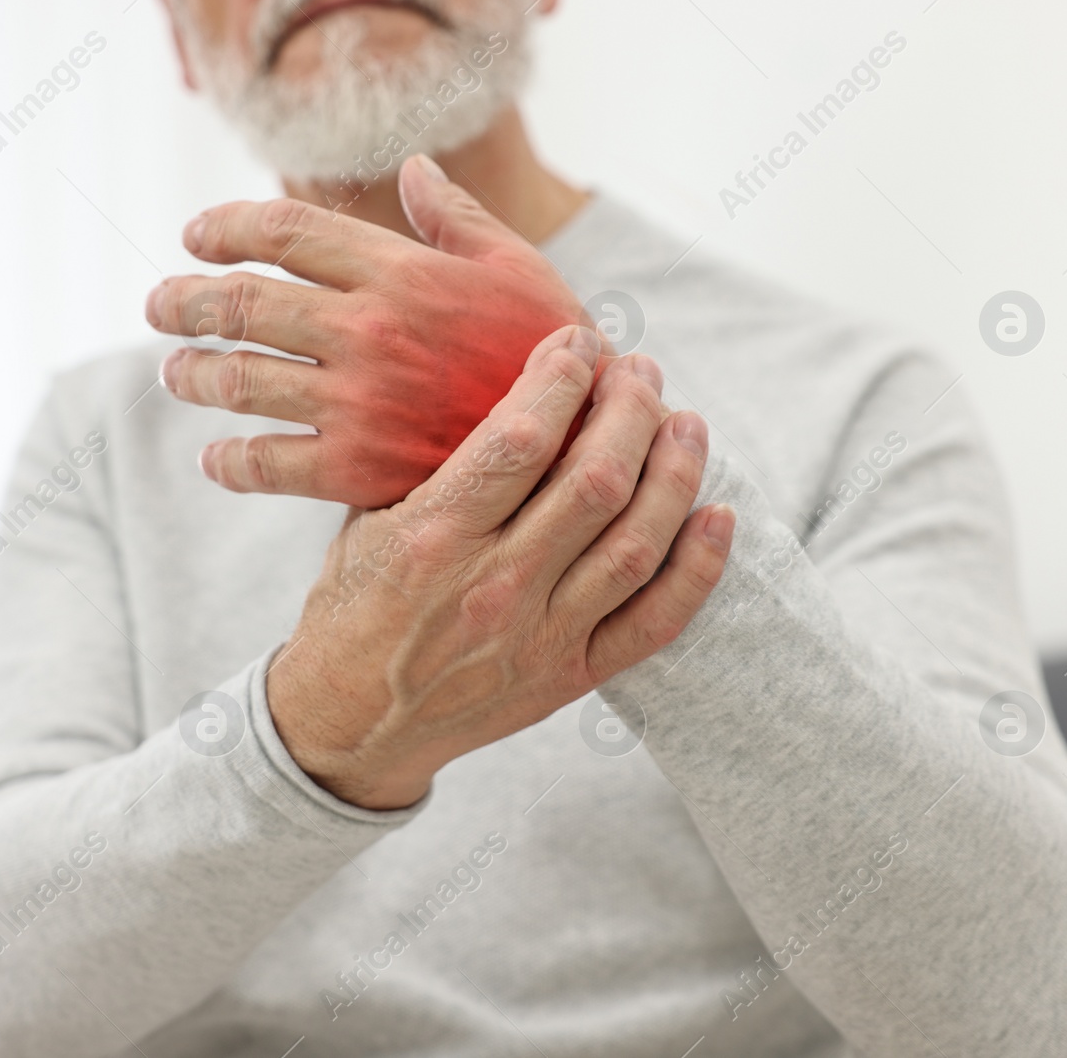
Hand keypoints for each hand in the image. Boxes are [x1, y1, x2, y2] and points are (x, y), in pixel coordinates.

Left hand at [145, 155, 598, 507]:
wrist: (590, 450)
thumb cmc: (557, 352)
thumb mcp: (518, 269)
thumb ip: (457, 218)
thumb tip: (412, 168)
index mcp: (401, 270)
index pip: (284, 230)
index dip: (227, 226)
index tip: (195, 236)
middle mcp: (369, 329)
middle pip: (243, 300)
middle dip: (185, 299)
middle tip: (159, 304)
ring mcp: (359, 400)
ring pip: (241, 378)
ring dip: (194, 372)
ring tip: (176, 372)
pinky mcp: (360, 469)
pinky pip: (268, 463)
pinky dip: (230, 463)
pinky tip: (216, 460)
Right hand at [266, 325, 734, 809]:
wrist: (349, 726)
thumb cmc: (352, 608)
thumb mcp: (366, 522)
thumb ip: (429, 462)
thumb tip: (506, 387)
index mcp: (434, 536)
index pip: (519, 439)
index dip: (562, 378)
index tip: (579, 341)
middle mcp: (495, 584)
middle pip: (596, 480)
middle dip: (630, 409)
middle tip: (640, 371)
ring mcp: (540, 635)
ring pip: (636, 542)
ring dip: (674, 472)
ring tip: (685, 423)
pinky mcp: (570, 676)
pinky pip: (655, 621)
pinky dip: (697, 568)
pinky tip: (717, 516)